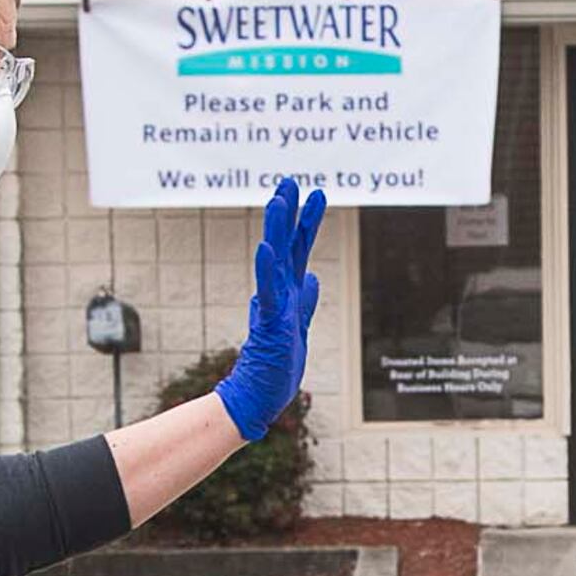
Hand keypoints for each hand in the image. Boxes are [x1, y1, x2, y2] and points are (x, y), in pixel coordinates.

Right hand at [214, 178, 328, 441]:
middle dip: (288, 213)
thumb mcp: (299, 324)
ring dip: (276, 230)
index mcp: (287, 291)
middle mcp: (278, 293)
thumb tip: (312, 276)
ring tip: (278, 200)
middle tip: (290, 180)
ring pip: (274, 261)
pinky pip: (268, 294)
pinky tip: (267, 248)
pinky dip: (267, 271)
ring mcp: (273, 306)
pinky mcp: (270, 324)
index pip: (297, 248)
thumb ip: (304, 299)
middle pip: (284, 245)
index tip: (314, 192)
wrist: (261, 395)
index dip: (306, 221)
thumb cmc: (278, 364)